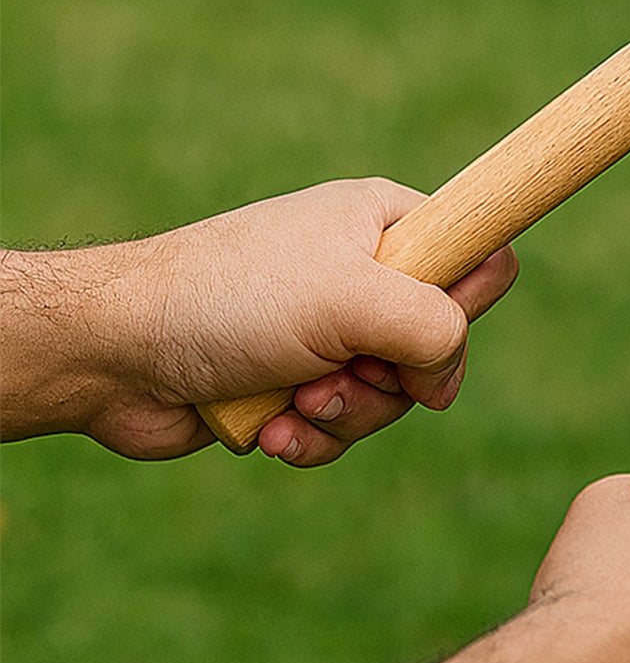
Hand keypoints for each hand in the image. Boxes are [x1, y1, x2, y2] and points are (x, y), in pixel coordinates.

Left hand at [0, 179, 516, 462]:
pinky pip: (343, 427)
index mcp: (385, 224)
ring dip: (345, 415)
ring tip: (295, 402)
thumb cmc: (233, 299)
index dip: (467, 302)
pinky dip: (310, 438)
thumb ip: (435, 327)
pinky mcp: (298, 383)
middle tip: (348, 371)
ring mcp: (331, 331)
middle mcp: (365, 274)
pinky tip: (270, 428)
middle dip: (393, 379)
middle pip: (440, 344)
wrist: (117, 351)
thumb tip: (446, 377)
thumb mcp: (354, 298)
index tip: (425, 327)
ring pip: (392, 396)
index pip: (478, 253)